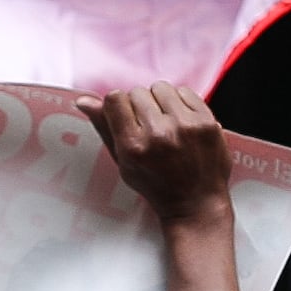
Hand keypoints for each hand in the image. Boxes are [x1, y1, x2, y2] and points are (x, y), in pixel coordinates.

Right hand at [89, 84, 232, 234]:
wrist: (196, 202)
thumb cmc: (156, 184)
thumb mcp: (123, 162)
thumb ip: (104, 128)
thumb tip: (84, 100)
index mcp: (133, 146)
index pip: (115, 98)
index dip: (119, 106)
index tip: (127, 118)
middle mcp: (159, 134)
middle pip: (137, 92)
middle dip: (140, 106)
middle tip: (149, 127)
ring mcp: (186, 126)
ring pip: (161, 88)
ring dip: (160, 101)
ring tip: (166, 123)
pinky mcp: (206, 121)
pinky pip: (185, 91)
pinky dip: (181, 102)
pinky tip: (182, 122)